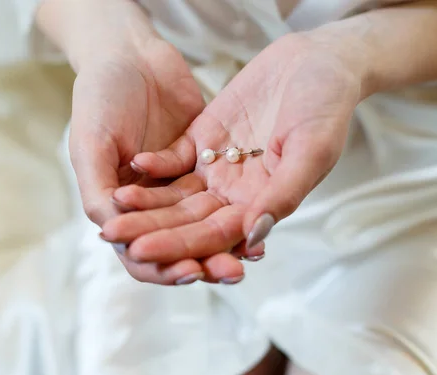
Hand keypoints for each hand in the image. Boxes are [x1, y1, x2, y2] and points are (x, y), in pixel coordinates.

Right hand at [71, 37, 248, 283]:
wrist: (130, 52)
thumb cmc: (99, 96)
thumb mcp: (90, 144)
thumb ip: (98, 191)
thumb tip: (114, 238)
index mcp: (116, 206)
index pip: (140, 253)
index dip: (164, 267)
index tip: (191, 269)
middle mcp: (147, 203)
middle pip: (178, 245)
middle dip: (205, 261)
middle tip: (232, 273)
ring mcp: (175, 184)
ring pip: (202, 223)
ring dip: (225, 242)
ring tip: (252, 254)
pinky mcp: (201, 163)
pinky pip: (220, 193)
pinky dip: (238, 207)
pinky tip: (258, 218)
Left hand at [100, 33, 363, 267]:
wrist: (317, 61)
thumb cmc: (327, 105)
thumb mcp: (312, 149)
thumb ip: (283, 194)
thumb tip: (252, 236)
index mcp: (262, 204)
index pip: (214, 235)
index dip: (178, 246)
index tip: (142, 252)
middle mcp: (235, 193)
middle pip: (186, 220)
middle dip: (149, 230)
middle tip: (111, 236)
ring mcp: (217, 167)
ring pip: (174, 194)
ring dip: (143, 202)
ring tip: (110, 207)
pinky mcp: (204, 139)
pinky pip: (174, 159)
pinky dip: (155, 164)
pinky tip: (134, 166)